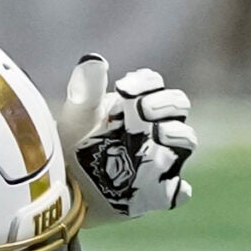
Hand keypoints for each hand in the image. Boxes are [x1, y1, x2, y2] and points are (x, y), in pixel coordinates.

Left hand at [56, 57, 195, 221]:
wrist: (65, 183)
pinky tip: (161, 184)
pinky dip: (175, 188)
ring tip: (150, 141)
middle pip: (178, 105)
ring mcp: (161, 157)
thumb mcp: (78, 113)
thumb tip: (94, 59)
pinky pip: (178, 189)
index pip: (154, 82)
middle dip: (163, 105)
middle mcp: (155, 126)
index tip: (123, 89)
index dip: (145, 83)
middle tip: (141, 112)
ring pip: (185, 140)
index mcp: (137, 103)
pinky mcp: (158, 191)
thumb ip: (88, 87)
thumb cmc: (74, 141)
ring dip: (174, 137)